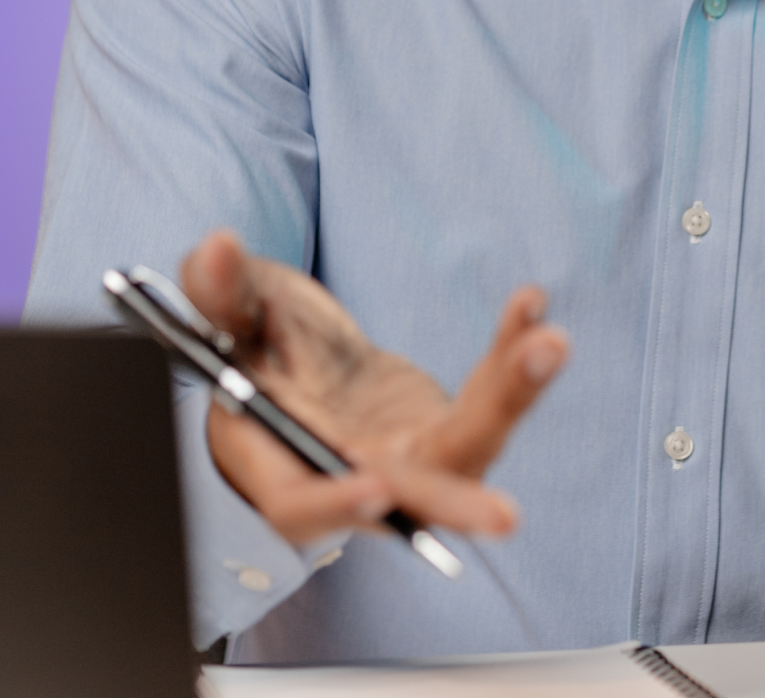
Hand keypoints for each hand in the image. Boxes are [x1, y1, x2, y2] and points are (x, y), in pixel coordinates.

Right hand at [179, 229, 568, 548]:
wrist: (295, 363)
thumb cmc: (251, 346)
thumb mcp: (231, 314)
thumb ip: (220, 293)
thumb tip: (216, 250)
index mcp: (279, 460)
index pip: (300, 504)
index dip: (333, 503)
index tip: (372, 486)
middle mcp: (350, 473)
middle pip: (405, 497)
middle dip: (455, 501)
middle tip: (506, 514)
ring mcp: (406, 457)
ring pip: (465, 447)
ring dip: (510, 400)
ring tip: (548, 344)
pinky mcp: (445, 429)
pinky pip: (488, 396)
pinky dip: (509, 353)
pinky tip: (531, 306)